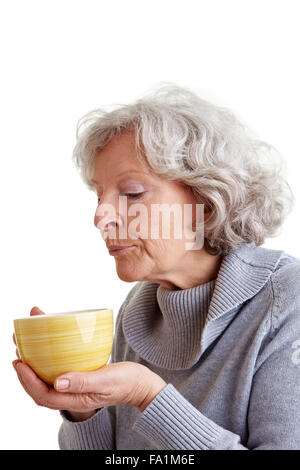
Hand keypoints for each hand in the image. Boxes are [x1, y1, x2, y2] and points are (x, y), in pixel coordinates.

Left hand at [13, 307, 166, 413]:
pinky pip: (59, 365)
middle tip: (17, 344)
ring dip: (35, 359)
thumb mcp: (106, 381)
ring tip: (27, 339)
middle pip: (40, 384)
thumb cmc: (127, 383)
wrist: (141, 383)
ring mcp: (74, 384)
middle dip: (25, 367)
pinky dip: (50, 354)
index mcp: (74, 399)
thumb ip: (83, 382)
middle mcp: (70, 392)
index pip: (42, 394)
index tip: (19, 362)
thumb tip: (58, 382)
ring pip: (47, 374)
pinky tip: (51, 340)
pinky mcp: (80, 373)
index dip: (27, 380)